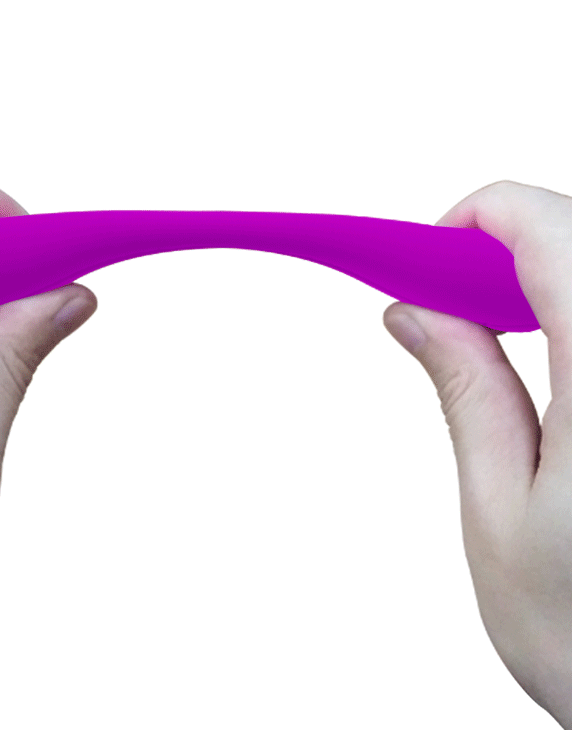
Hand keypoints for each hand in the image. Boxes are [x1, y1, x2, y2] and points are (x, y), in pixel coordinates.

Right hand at [383, 180, 571, 727]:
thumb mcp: (499, 512)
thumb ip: (465, 392)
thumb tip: (411, 314)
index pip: (551, 231)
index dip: (479, 219)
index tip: (429, 257)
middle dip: (506, 251)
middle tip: (451, 308)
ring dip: (545, 282)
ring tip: (498, 339)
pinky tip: (557, 361)